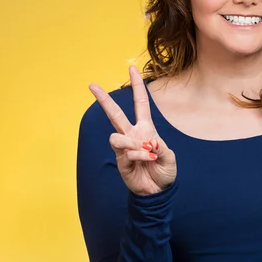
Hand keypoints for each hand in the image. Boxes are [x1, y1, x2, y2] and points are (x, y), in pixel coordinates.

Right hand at [89, 65, 176, 194]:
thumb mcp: (169, 157)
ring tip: (147, 153)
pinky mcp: (121, 161)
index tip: (132, 69)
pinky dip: (138, 155)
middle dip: (104, 99)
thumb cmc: (164, 171)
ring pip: (116, 136)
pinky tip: (146, 161)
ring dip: (133, 143)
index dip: (137, 86)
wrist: (158, 192)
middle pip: (115, 113)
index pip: (140, 103)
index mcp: (146, 129)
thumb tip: (148, 143)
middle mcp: (132, 135)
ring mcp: (125, 148)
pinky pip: (125, 152)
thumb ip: (161, 148)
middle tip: (91, 85)